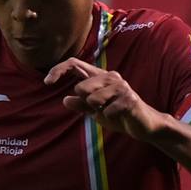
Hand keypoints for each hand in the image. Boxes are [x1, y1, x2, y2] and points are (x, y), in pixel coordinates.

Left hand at [44, 57, 169, 142]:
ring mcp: (121, 86)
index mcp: (100, 77)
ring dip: (99, 111)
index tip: (46, 82)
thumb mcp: (96, 111)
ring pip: (93, 99)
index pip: (74, 64)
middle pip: (81, 87)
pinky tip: (120, 116)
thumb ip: (82, 105)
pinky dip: (110, 117)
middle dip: (85, 102)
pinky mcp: (129, 98)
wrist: (144, 125)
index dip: (58, 70)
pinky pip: (107, 110)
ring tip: (111, 112)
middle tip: (98, 109)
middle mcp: (110, 77)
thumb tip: (66, 100)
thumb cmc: (120, 115)